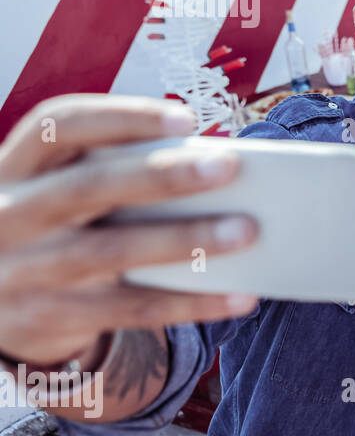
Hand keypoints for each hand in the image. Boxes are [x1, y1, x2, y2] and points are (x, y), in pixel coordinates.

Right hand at [0, 95, 258, 368]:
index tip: (186, 118)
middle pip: (88, 187)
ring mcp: (25, 269)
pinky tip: (241, 295)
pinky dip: (192, 302)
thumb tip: (214, 171)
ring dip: (187, 239)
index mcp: (15, 165)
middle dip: (162, 175)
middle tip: (229, 166)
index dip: (122, 118)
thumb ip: (113, 176)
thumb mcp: (56, 192)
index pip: (59, 124)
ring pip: (112, 251)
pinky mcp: (49, 317)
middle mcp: (11, 212)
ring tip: (248, 229)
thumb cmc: (53, 226)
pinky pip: (132, 310)